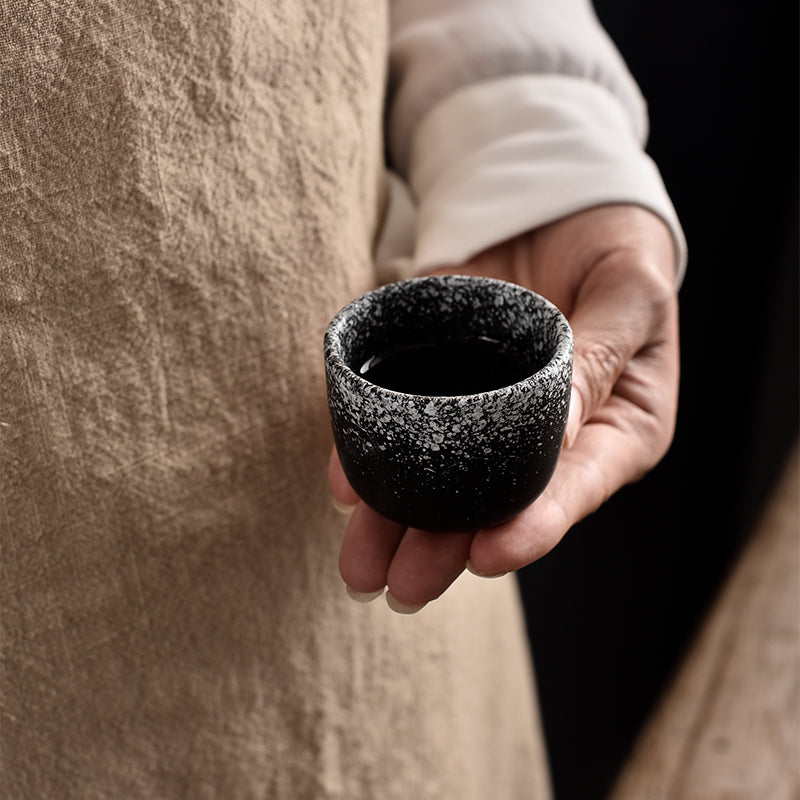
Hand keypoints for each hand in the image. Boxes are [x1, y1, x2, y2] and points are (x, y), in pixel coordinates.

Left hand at [330, 204, 679, 612]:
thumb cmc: (616, 253)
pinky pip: (406, 423)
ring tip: (361, 562)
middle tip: (401, 586)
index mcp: (613, 429)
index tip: (487, 555)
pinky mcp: (442, 383)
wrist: (558, 210)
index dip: (533, 528)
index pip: (574, 489)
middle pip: (496, 505)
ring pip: (443, 480)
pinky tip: (345, 484)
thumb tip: (554, 427)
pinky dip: (373, 453)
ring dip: (400, 522)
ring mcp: (488, 414)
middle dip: (447, 548)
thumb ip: (598, 357)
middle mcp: (547, 438)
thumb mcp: (630, 292)